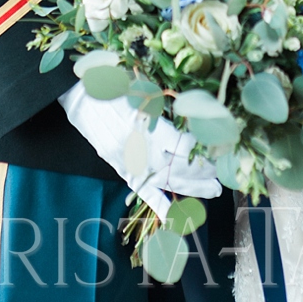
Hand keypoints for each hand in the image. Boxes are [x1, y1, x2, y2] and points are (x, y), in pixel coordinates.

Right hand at [58, 80, 220, 221]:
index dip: (203, 151)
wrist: (81, 96)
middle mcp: (140, 148)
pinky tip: (173, 216)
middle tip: (221, 178)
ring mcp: (130, 162)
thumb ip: (165, 107)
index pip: (183, 146)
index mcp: (147, 125)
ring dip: (191, 188)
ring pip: (166, 181)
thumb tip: (195, 116)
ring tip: (212, 191)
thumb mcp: (143, 89)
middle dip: (203, 174)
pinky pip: (141, 190)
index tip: (220, 151)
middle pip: (179, 168)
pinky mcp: (120, 168)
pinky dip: (157, 204)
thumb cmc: (114, 85)